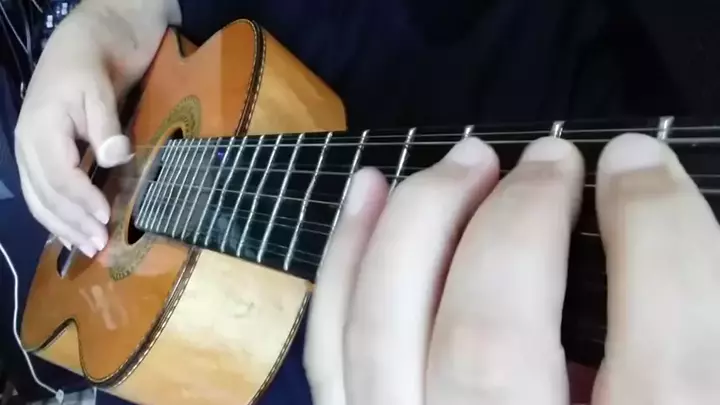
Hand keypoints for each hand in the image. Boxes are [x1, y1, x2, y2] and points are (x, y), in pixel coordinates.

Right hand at [14, 27, 131, 256]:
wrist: (79, 50)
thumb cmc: (90, 70)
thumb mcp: (100, 91)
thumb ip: (106, 127)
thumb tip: (116, 157)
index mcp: (40, 130)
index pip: (61, 177)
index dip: (83, 201)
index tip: (107, 218)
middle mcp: (27, 147)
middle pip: (47, 196)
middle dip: (73, 223)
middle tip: (100, 246)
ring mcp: (29, 153)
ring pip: (40, 200)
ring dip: (63, 226)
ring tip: (89, 248)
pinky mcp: (39, 158)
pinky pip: (41, 193)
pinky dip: (56, 216)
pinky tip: (70, 233)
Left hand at [304, 133, 719, 403]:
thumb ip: (674, 357)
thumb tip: (647, 227)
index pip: (667, 369)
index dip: (659, 237)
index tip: (639, 162)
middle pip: (493, 340)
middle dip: (521, 221)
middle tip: (548, 157)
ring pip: (387, 330)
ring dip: (423, 220)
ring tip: (467, 159)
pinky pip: (332, 347)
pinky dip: (346, 258)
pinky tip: (371, 190)